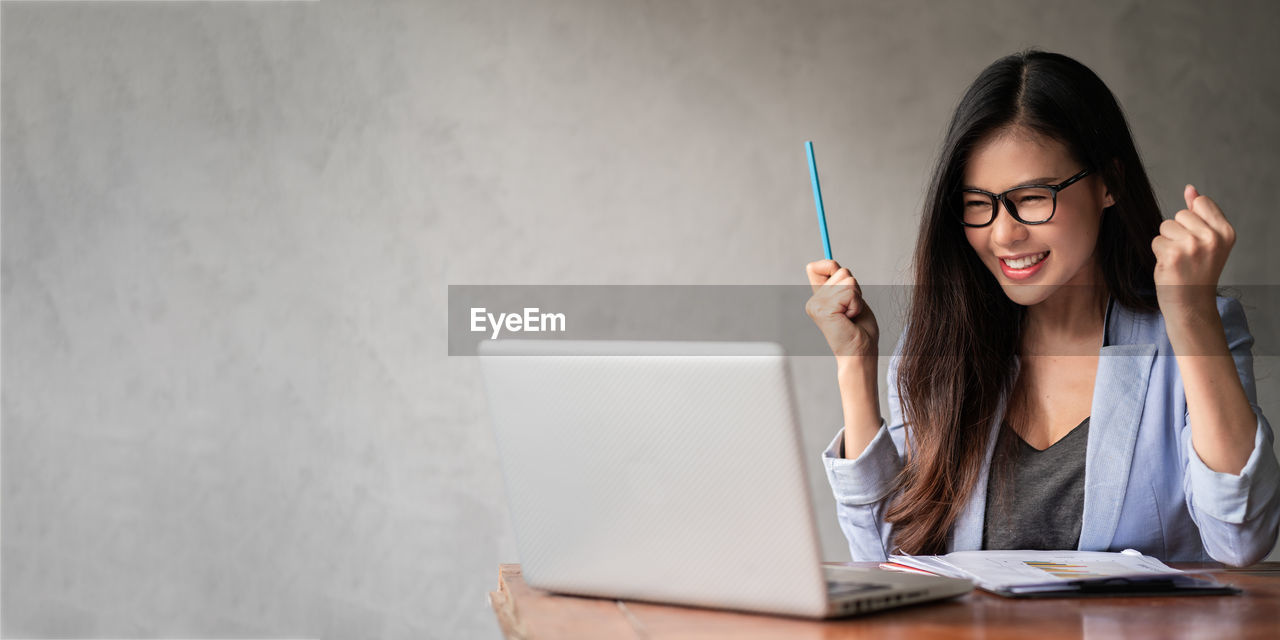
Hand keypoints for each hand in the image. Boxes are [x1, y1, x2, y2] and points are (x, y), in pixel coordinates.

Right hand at [804, 260, 878, 359]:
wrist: (860, 354)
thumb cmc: (860, 330)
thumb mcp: (851, 299)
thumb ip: (840, 283)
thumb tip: (828, 264)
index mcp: (818, 298)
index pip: (818, 266)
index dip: (833, 268)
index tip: (843, 291)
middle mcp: (813, 300)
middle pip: (842, 271)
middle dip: (856, 290)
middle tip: (852, 312)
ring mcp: (816, 304)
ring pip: (848, 281)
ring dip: (858, 299)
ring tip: (851, 317)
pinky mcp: (823, 309)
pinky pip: (850, 292)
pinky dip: (857, 305)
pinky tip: (849, 320)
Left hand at [1151, 185, 1235, 312]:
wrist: (1192, 303)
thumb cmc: (1198, 271)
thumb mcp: (1208, 240)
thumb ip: (1200, 212)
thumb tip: (1190, 189)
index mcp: (1226, 232)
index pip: (1200, 202)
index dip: (1192, 219)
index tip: (1198, 240)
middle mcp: (1212, 237)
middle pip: (1180, 213)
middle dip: (1178, 231)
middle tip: (1187, 254)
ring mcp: (1192, 245)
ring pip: (1166, 226)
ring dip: (1167, 242)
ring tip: (1179, 259)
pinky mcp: (1172, 254)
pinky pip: (1156, 240)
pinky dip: (1159, 252)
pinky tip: (1170, 266)